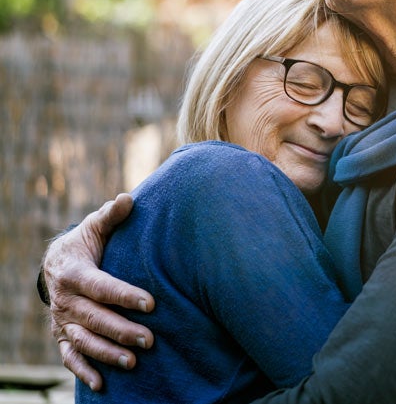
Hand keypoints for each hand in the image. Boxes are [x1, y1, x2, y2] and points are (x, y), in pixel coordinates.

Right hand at [43, 193, 155, 390]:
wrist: (56, 264)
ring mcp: (63, 320)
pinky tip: (101, 385)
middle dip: (122, 330)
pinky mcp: (63, 335)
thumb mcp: (95, 228)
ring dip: (107, 353)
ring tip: (133, 362)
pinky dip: (83, 371)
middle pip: (95, 318)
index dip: (125, 295)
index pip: (101, 286)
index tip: (151, 303)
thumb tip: (128, 199)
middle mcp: (67, 300)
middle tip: (150, 340)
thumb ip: (112, 216)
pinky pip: (69, 357)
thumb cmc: (86, 244)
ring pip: (84, 340)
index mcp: (75, 273)